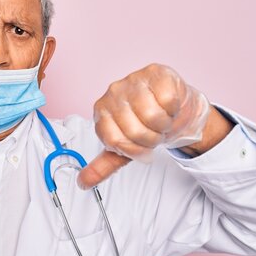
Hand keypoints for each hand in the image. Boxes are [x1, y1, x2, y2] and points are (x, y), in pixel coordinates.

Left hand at [77, 63, 211, 188]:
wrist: (172, 110)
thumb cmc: (146, 127)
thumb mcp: (123, 150)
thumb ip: (102, 167)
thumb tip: (83, 183)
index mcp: (101, 112)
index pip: (114, 141)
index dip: (133, 150)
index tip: (140, 148)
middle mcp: (112, 93)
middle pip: (135, 130)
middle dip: (150, 140)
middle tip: (153, 134)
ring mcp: (133, 80)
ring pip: (153, 116)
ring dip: (163, 126)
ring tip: (160, 122)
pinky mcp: (155, 72)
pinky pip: (167, 100)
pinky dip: (173, 110)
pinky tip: (168, 107)